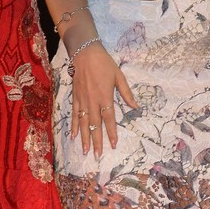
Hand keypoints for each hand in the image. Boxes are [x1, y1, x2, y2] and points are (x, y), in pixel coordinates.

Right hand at [70, 41, 136, 159]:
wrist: (85, 53)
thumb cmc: (104, 64)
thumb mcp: (119, 76)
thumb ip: (126, 92)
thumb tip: (136, 106)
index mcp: (105, 96)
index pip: (109, 118)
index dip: (111, 132)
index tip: (113, 144)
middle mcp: (92, 101)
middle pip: (94, 124)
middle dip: (96, 141)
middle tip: (97, 156)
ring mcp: (82, 100)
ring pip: (83, 123)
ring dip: (84, 138)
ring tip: (85, 151)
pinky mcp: (75, 97)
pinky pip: (74, 114)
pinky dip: (74, 126)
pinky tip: (73, 136)